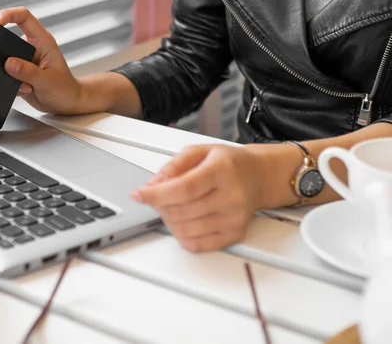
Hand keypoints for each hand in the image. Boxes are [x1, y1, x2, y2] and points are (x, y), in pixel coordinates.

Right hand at [0, 7, 81, 114]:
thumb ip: (28, 72)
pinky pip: (5, 76)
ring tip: (26, 86)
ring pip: (4, 61)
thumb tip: (8, 63)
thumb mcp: (48, 81)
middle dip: (4, 58)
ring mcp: (23, 61)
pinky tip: (26, 90)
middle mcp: (31, 48)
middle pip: (7, 41)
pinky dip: (12, 86)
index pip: (23, 17)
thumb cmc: (65, 88)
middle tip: (14, 74)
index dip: (7, 15)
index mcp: (42, 41)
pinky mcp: (18, 74)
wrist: (66, 104)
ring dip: (9, 76)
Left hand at [132, 145, 264, 251]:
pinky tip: (183, 220)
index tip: (138, 194)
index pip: (184, 189)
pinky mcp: (234, 235)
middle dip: (160, 205)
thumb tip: (152, 185)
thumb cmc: (227, 163)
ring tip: (173, 206)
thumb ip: (173, 166)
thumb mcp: (199, 151)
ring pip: (185, 230)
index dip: (156, 194)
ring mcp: (234, 219)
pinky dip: (181, 235)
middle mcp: (232, 197)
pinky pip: (197, 244)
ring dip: (169, 220)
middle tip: (157, 197)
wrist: (259, 177)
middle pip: (181, 211)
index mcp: (222, 170)